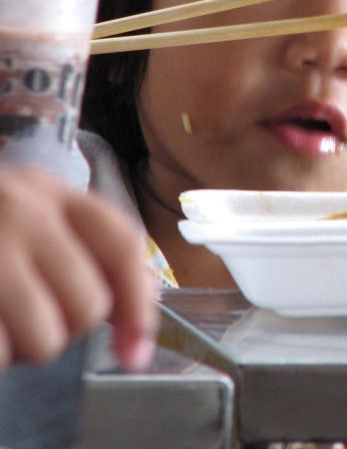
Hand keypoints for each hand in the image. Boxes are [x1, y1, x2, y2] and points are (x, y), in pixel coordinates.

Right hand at [0, 166, 158, 369]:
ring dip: (25, 348)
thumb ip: (83, 249)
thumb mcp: (28, 213)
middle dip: (66, 327)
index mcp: (50, 192)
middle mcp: (21, 211)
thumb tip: (134, 315)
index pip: (121, 242)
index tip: (135, 349)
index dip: (139, 301)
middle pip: (89, 302)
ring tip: (1, 321)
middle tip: (31, 316)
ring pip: (46, 337)